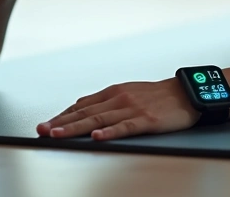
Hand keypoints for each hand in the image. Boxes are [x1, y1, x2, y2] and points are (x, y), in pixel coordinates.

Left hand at [36, 78, 200, 141]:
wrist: (187, 93)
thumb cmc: (157, 96)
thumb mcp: (127, 92)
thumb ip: (104, 101)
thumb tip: (79, 107)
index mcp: (113, 92)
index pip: (81, 105)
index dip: (61, 116)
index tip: (45, 125)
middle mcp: (119, 98)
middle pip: (84, 112)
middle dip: (60, 123)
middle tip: (42, 131)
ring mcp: (132, 108)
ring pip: (98, 120)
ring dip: (75, 127)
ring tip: (58, 134)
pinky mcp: (146, 120)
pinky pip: (125, 127)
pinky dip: (109, 132)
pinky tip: (97, 137)